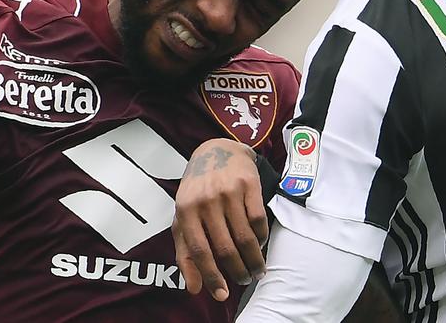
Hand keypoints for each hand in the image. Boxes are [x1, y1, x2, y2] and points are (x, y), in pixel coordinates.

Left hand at [173, 138, 268, 301]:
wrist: (215, 151)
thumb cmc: (197, 191)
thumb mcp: (183, 218)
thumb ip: (184, 253)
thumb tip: (194, 288)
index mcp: (185, 210)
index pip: (198, 251)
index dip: (211, 277)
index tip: (222, 295)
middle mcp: (205, 200)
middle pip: (224, 247)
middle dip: (237, 271)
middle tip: (245, 280)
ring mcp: (228, 190)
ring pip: (244, 236)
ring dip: (254, 259)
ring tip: (257, 270)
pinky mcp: (248, 183)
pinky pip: (258, 218)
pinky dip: (261, 236)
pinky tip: (261, 243)